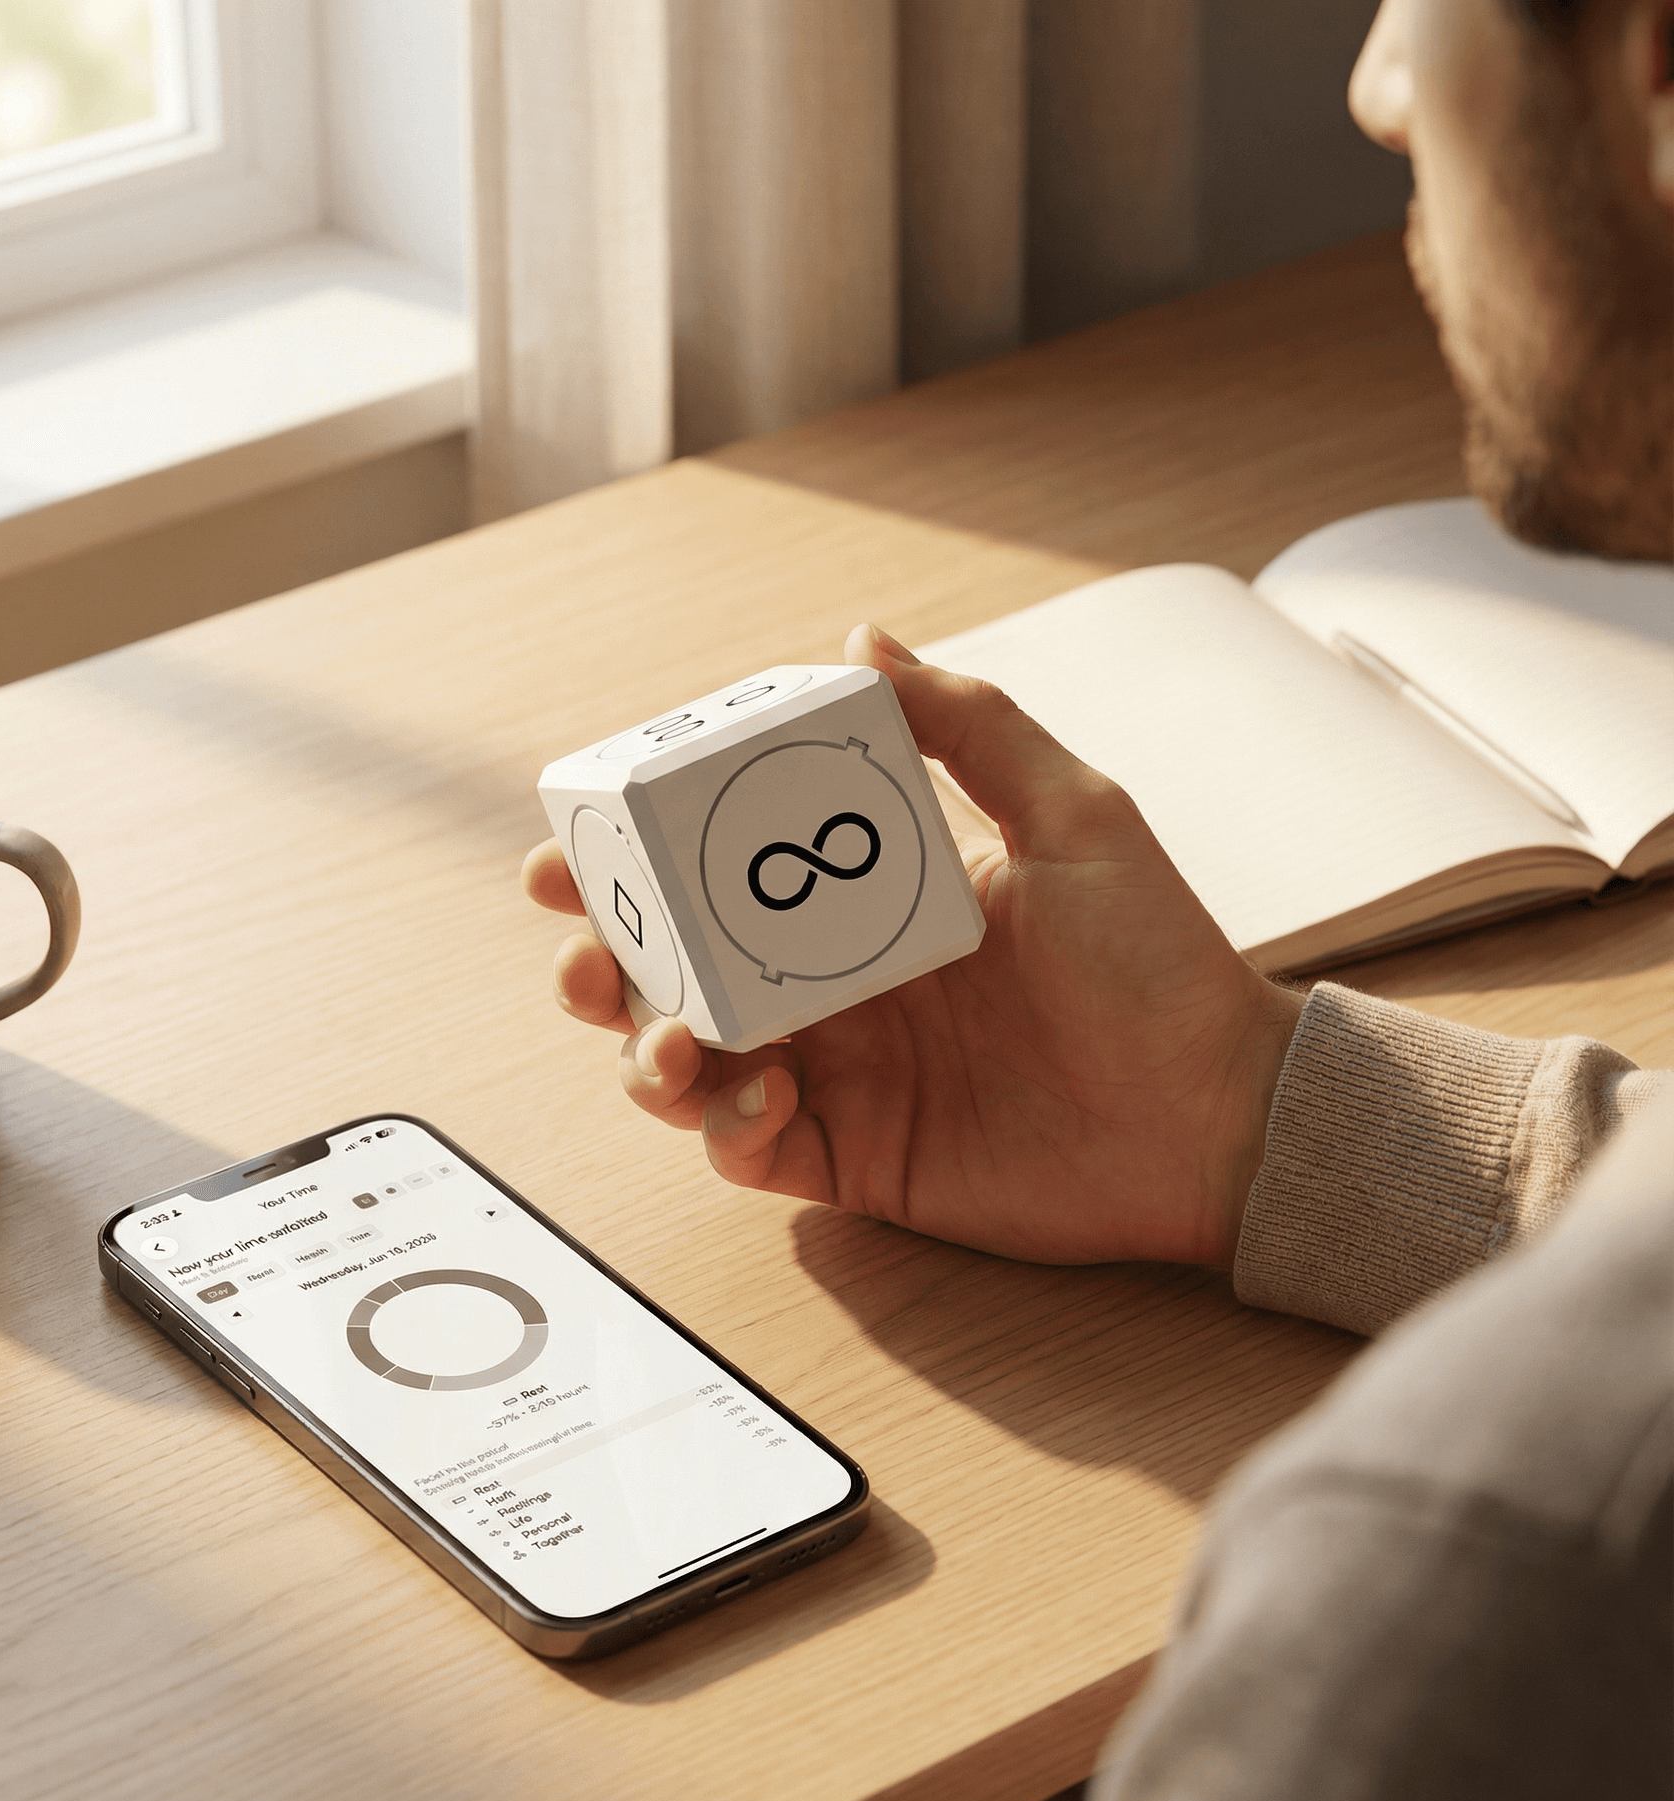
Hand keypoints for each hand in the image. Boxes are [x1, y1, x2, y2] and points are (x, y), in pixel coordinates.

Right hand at [522, 626, 1301, 1266]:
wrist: (1219, 1113)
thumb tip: (860, 640)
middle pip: (676, 971)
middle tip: (583, 953)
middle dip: (604, 961)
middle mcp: (832, 985)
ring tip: (666, 1044)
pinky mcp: (854, 1159)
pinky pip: (749, 1148)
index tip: (583, 834)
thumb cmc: (1158, 963)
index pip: (720, 868)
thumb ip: (964, 725)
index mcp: (862, 897)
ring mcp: (838, 1074)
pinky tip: (762, 1098)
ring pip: (688, 1065)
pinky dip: (727, 1126)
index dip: (637, 856)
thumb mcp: (1071, 816)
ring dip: (644, 1052)